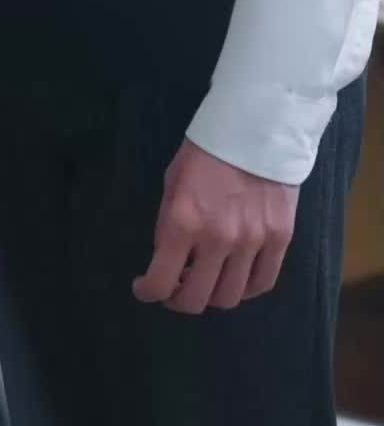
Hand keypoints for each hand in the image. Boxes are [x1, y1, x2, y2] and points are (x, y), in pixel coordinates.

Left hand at [132, 138, 297, 313]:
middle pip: (196, 299)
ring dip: (212, 296)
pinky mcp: (280, 239)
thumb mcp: (173, 181)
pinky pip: (262, 282)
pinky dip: (245, 289)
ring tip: (206, 281)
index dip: (148, 292)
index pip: (161, 281)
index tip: (145, 288)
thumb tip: (168, 258)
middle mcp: (217, 239)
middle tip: (175, 288)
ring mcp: (252, 242)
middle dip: (179, 299)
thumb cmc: (206, 149)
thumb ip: (168, 222)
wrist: (257, 125)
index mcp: (183, 221)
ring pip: (230, 297)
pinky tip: (235, 278)